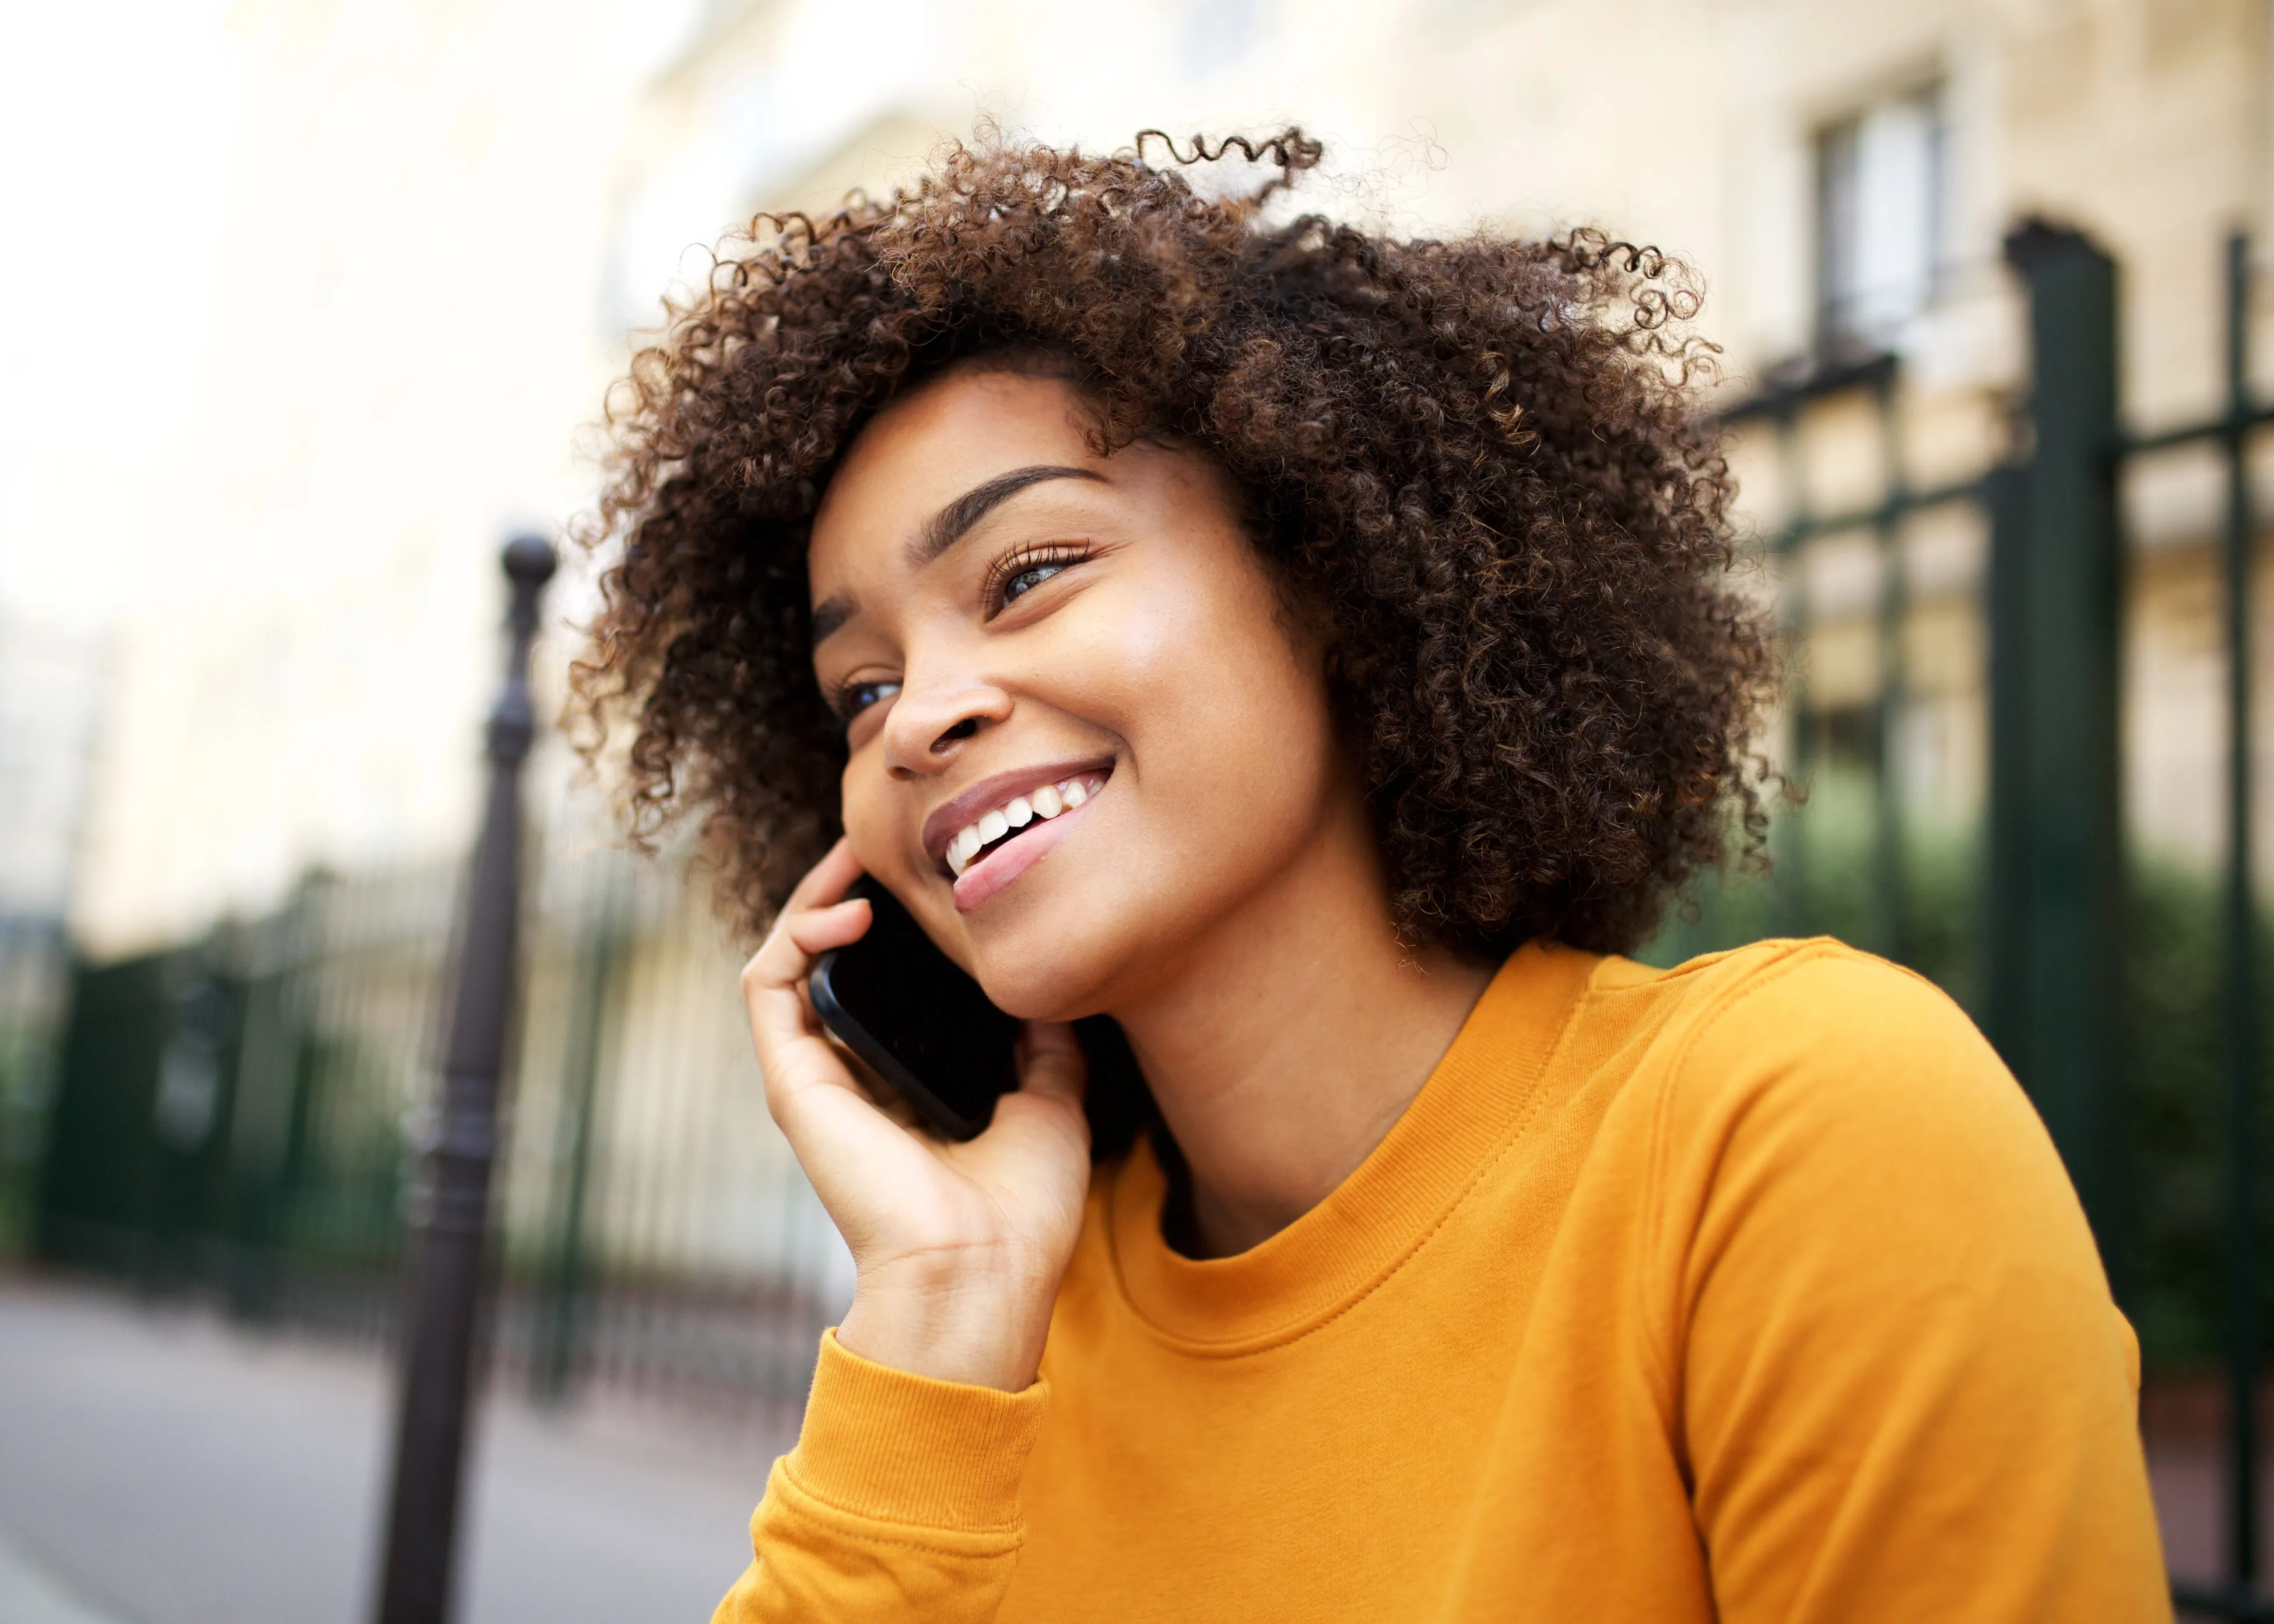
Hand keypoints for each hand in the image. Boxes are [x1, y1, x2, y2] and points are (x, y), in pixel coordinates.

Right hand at [741, 838, 1092, 1391]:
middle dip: (851, 892)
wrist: (982, 1271)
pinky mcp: (791, 1080)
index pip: (886, 982)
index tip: (936, 874)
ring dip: (816, 897)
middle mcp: (852, 1075)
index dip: (900, 923)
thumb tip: (1059, 993)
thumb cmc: (1020, 1211)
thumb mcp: (1052, 1101)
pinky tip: (849, 907)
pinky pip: (765, 986)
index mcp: (905, 1082)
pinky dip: (796, 933)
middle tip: (892, 842)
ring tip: (860, 857)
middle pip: (832, 961)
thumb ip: (1047, 1045)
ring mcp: (816, 1077)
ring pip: (789, 960)